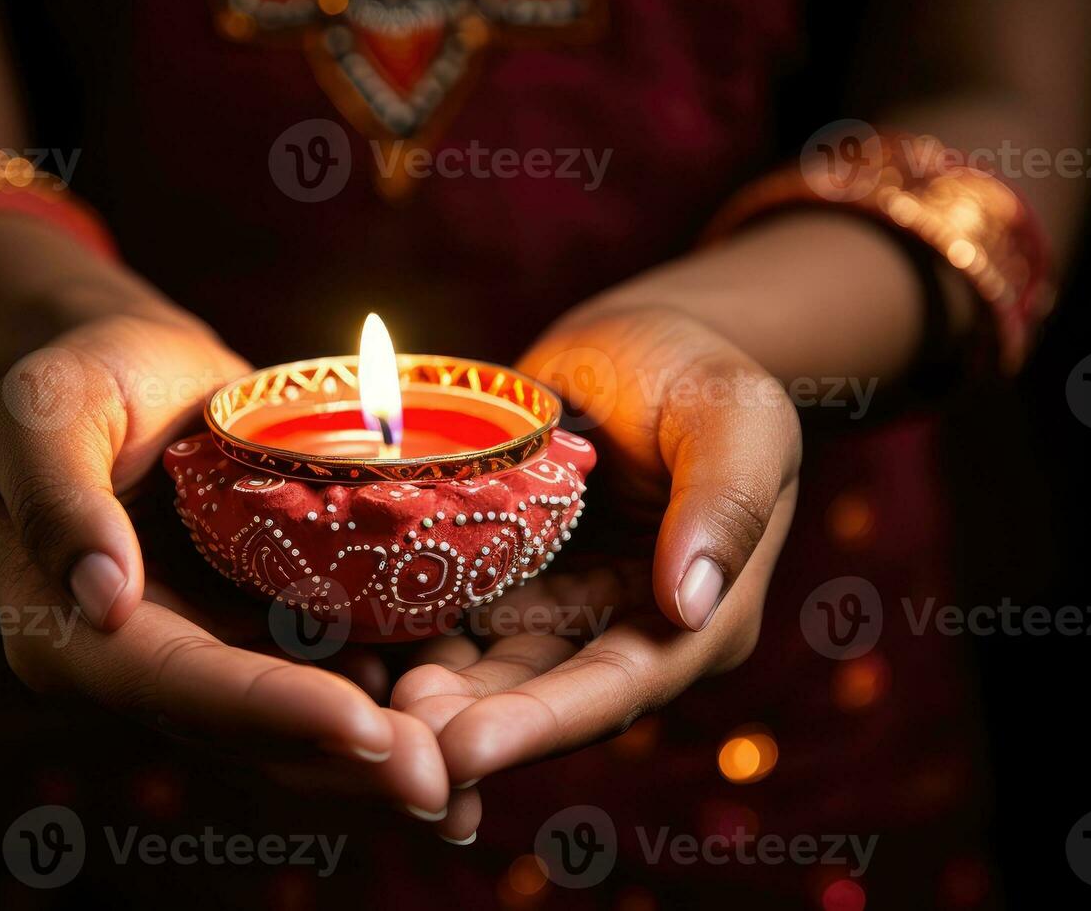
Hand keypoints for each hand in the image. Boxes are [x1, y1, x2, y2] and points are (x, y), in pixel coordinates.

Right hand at [0, 314, 451, 819]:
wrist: (137, 366)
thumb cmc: (80, 377)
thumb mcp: (46, 409)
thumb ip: (59, 497)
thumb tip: (102, 597)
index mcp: (68, 631)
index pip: (175, 684)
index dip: (268, 708)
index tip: (360, 725)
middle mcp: (136, 665)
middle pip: (243, 730)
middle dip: (340, 760)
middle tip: (438, 786)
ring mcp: (202, 653)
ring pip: (289, 726)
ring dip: (371, 754)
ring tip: (460, 774)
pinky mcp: (253, 630)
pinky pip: (318, 677)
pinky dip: (379, 699)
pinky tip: (450, 713)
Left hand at [392, 306, 800, 785]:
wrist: (639, 342)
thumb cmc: (698, 370)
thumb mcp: (733, 416)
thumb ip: (724, 502)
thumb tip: (691, 604)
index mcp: (701, 618)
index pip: (621, 685)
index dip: (545, 723)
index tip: (468, 749)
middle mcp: (629, 630)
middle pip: (547, 695)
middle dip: (472, 725)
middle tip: (394, 741)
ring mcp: (566, 608)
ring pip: (495, 669)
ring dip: (438, 693)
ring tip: (368, 706)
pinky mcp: (515, 578)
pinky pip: (464, 617)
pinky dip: (416, 636)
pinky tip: (358, 653)